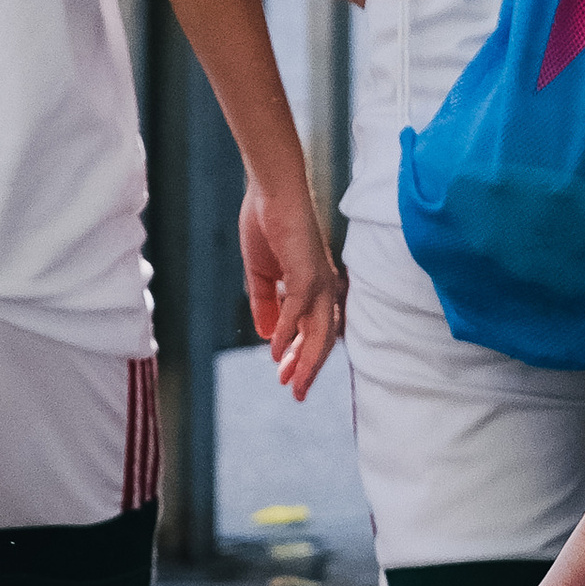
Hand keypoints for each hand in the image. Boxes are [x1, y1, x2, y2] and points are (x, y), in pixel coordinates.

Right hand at [240, 180, 343, 402]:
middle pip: (323, 337)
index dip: (301, 357)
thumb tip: (269, 338)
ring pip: (319, 329)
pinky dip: (289, 331)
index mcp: (313, 287)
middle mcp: (322, 287)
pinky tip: (276, 348)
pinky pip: (298, 308)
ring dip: (304, 359)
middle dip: (308, 368)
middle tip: (294, 394)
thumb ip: (265, 304)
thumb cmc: (268, 225)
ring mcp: (317, 279)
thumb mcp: (261, 274)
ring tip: (290, 383)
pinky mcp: (306, 270)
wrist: (271, 191)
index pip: (314, 331)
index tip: (284, 378)